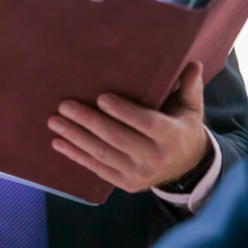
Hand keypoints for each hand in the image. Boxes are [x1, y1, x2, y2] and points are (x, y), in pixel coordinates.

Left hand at [48, 62, 210, 192]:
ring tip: (55, 122)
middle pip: (116, 138)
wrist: (186, 167)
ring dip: (75, 137)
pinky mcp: (124, 184)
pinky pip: (96, 168)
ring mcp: (137, 174)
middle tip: (64, 105)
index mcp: (171, 136)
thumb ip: (189, 87)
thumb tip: (192, 64)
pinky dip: (76, 155)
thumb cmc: (183, 128)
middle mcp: (154, 157)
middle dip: (88, 121)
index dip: (122, 111)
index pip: (145, 123)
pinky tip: (58, 143)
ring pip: (102, 154)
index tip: (101, 98)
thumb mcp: (191, 108)